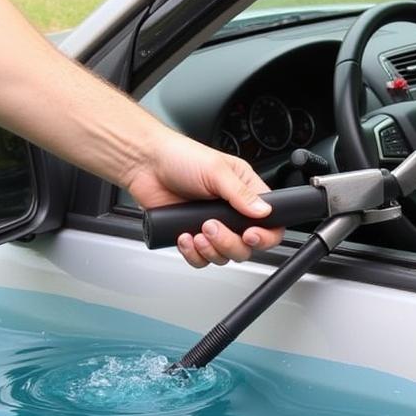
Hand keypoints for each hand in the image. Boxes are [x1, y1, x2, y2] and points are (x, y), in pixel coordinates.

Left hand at [126, 130, 283, 266]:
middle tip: (212, 227)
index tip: (250, 235)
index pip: (270, 223)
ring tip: (196, 232)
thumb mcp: (216, 171)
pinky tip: (184, 236)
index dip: (265, 236)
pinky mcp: (192, 235)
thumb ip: (241, 193)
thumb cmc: (180, 157)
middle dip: (230, 243)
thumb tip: (264, 211)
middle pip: (247, 246)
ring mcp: (212, 226)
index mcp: (246, 192)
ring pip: (224, 256)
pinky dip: (193, 254)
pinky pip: (201, 259)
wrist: (145, 164)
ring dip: (211, 250)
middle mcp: (232, 212)